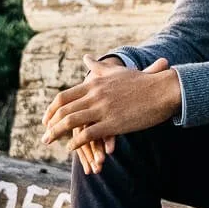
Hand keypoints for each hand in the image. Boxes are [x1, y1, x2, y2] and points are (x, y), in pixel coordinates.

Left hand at [42, 53, 180, 167]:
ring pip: (71, 122)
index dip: (51, 109)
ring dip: (56, 133)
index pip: (64, 96)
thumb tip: (86, 59)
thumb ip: (99, 68)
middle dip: (50, 123)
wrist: (164, 90)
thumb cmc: (143, 82)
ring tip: (49, 142)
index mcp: (95, 83)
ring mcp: (103, 109)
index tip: (46, 119)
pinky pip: (88, 134)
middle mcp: (95, 95)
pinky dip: (76, 143)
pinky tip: (71, 149)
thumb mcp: (117, 72)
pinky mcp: (113, 123)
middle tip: (44, 135)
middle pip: (63, 109)